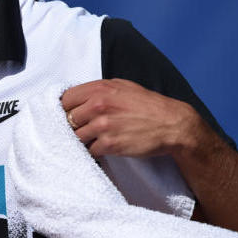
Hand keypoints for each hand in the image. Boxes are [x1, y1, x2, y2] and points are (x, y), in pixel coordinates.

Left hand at [61, 79, 204, 158]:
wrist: (172, 124)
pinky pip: (89, 150)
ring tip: (94, 139)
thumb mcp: (122, 87)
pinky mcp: (109, 144)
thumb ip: (98, 90)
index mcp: (100, 88)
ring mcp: (103, 125)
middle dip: (73, 125)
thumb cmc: (147, 105)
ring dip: (83, 140)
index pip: (65, 99)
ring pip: (76, 136)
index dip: (65, 108)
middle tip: (83, 129)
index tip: (69, 115)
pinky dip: (94, 151)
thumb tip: (76, 98)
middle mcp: (99, 105)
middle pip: (67, 119)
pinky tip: (103, 148)